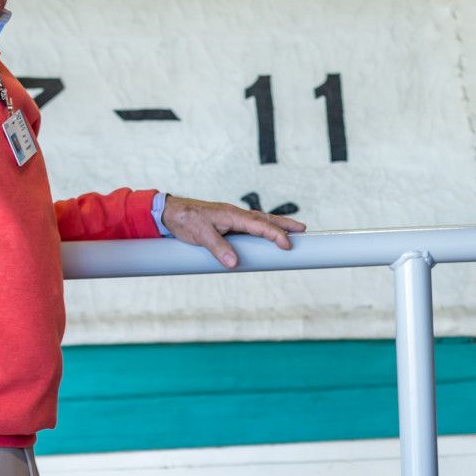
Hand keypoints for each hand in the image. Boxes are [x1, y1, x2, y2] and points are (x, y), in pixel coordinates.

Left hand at [161, 196, 304, 267]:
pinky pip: (251, 225)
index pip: (259, 225)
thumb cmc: (186, 220)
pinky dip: (264, 228)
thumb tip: (234, 263)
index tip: (287, 245)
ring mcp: (233, 218)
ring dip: (277, 225)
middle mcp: (236, 215)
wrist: (171, 212)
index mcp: (232, 215)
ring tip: (293, 231)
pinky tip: (267, 234)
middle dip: (285, 224)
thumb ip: (218, 248)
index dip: (275, 235)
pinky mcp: (228, 223)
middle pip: (266, 219)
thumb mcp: (200, 235)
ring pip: (260, 221)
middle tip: (303, 230)